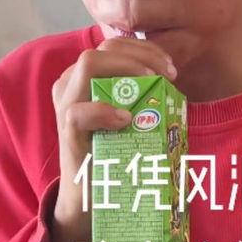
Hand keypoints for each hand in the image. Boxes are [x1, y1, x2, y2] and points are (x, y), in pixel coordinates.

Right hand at [48, 37, 176, 241]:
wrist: (91, 196)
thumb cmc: (115, 152)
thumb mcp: (130, 118)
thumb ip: (142, 97)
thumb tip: (175, 82)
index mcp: (86, 78)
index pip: (114, 45)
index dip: (145, 49)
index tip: (172, 68)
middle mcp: (71, 85)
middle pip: (103, 48)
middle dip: (141, 55)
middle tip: (168, 75)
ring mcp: (66, 106)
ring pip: (88, 65)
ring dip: (125, 69)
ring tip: (151, 85)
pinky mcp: (66, 133)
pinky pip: (78, 111)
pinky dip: (104, 110)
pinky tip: (125, 119)